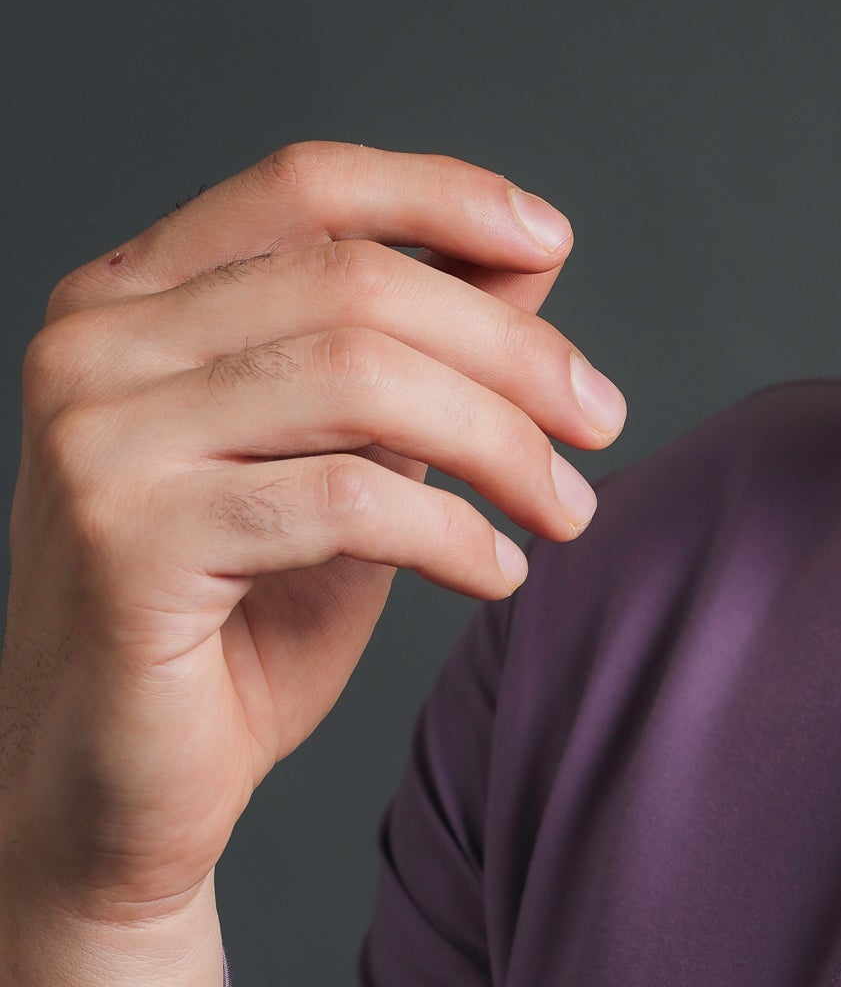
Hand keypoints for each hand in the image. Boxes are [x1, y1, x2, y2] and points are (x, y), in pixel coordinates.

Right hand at [0, 145, 623, 986]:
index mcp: (127, 298)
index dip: (440, 196)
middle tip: (602, 422)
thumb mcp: (343, 464)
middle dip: (510, 350)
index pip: (300, 186)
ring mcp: (95, 438)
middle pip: (354, 283)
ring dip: (501, 443)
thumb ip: (413, 355)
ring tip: (568, 511)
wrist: (115, 800)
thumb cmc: (233, 630)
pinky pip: (342, 498)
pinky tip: (498, 573)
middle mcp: (92, 345)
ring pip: (358, 377)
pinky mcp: (128, 540)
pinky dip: (452, 530)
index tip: (553, 239)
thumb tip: (527, 251)